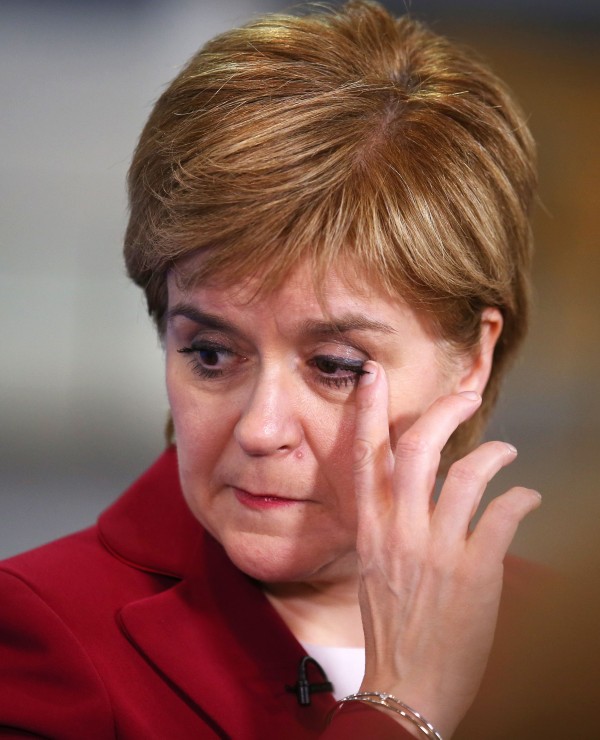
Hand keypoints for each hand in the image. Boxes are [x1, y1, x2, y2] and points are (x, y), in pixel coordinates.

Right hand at [353, 362, 540, 737]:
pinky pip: (503, 515)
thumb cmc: (391, 627)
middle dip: (442, 413)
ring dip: (493, 453)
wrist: (405, 683)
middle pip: (417, 450)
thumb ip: (389, 525)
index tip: (372, 377)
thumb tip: (414, 493)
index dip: (368, 411)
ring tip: (506, 450)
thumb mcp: (375, 567)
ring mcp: (437, 549)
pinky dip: (521, 497)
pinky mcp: (475, 570)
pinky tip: (528, 495)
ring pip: (466, 473)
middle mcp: (400, 531)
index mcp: (371, 530)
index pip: (364, 457)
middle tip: (466, 395)